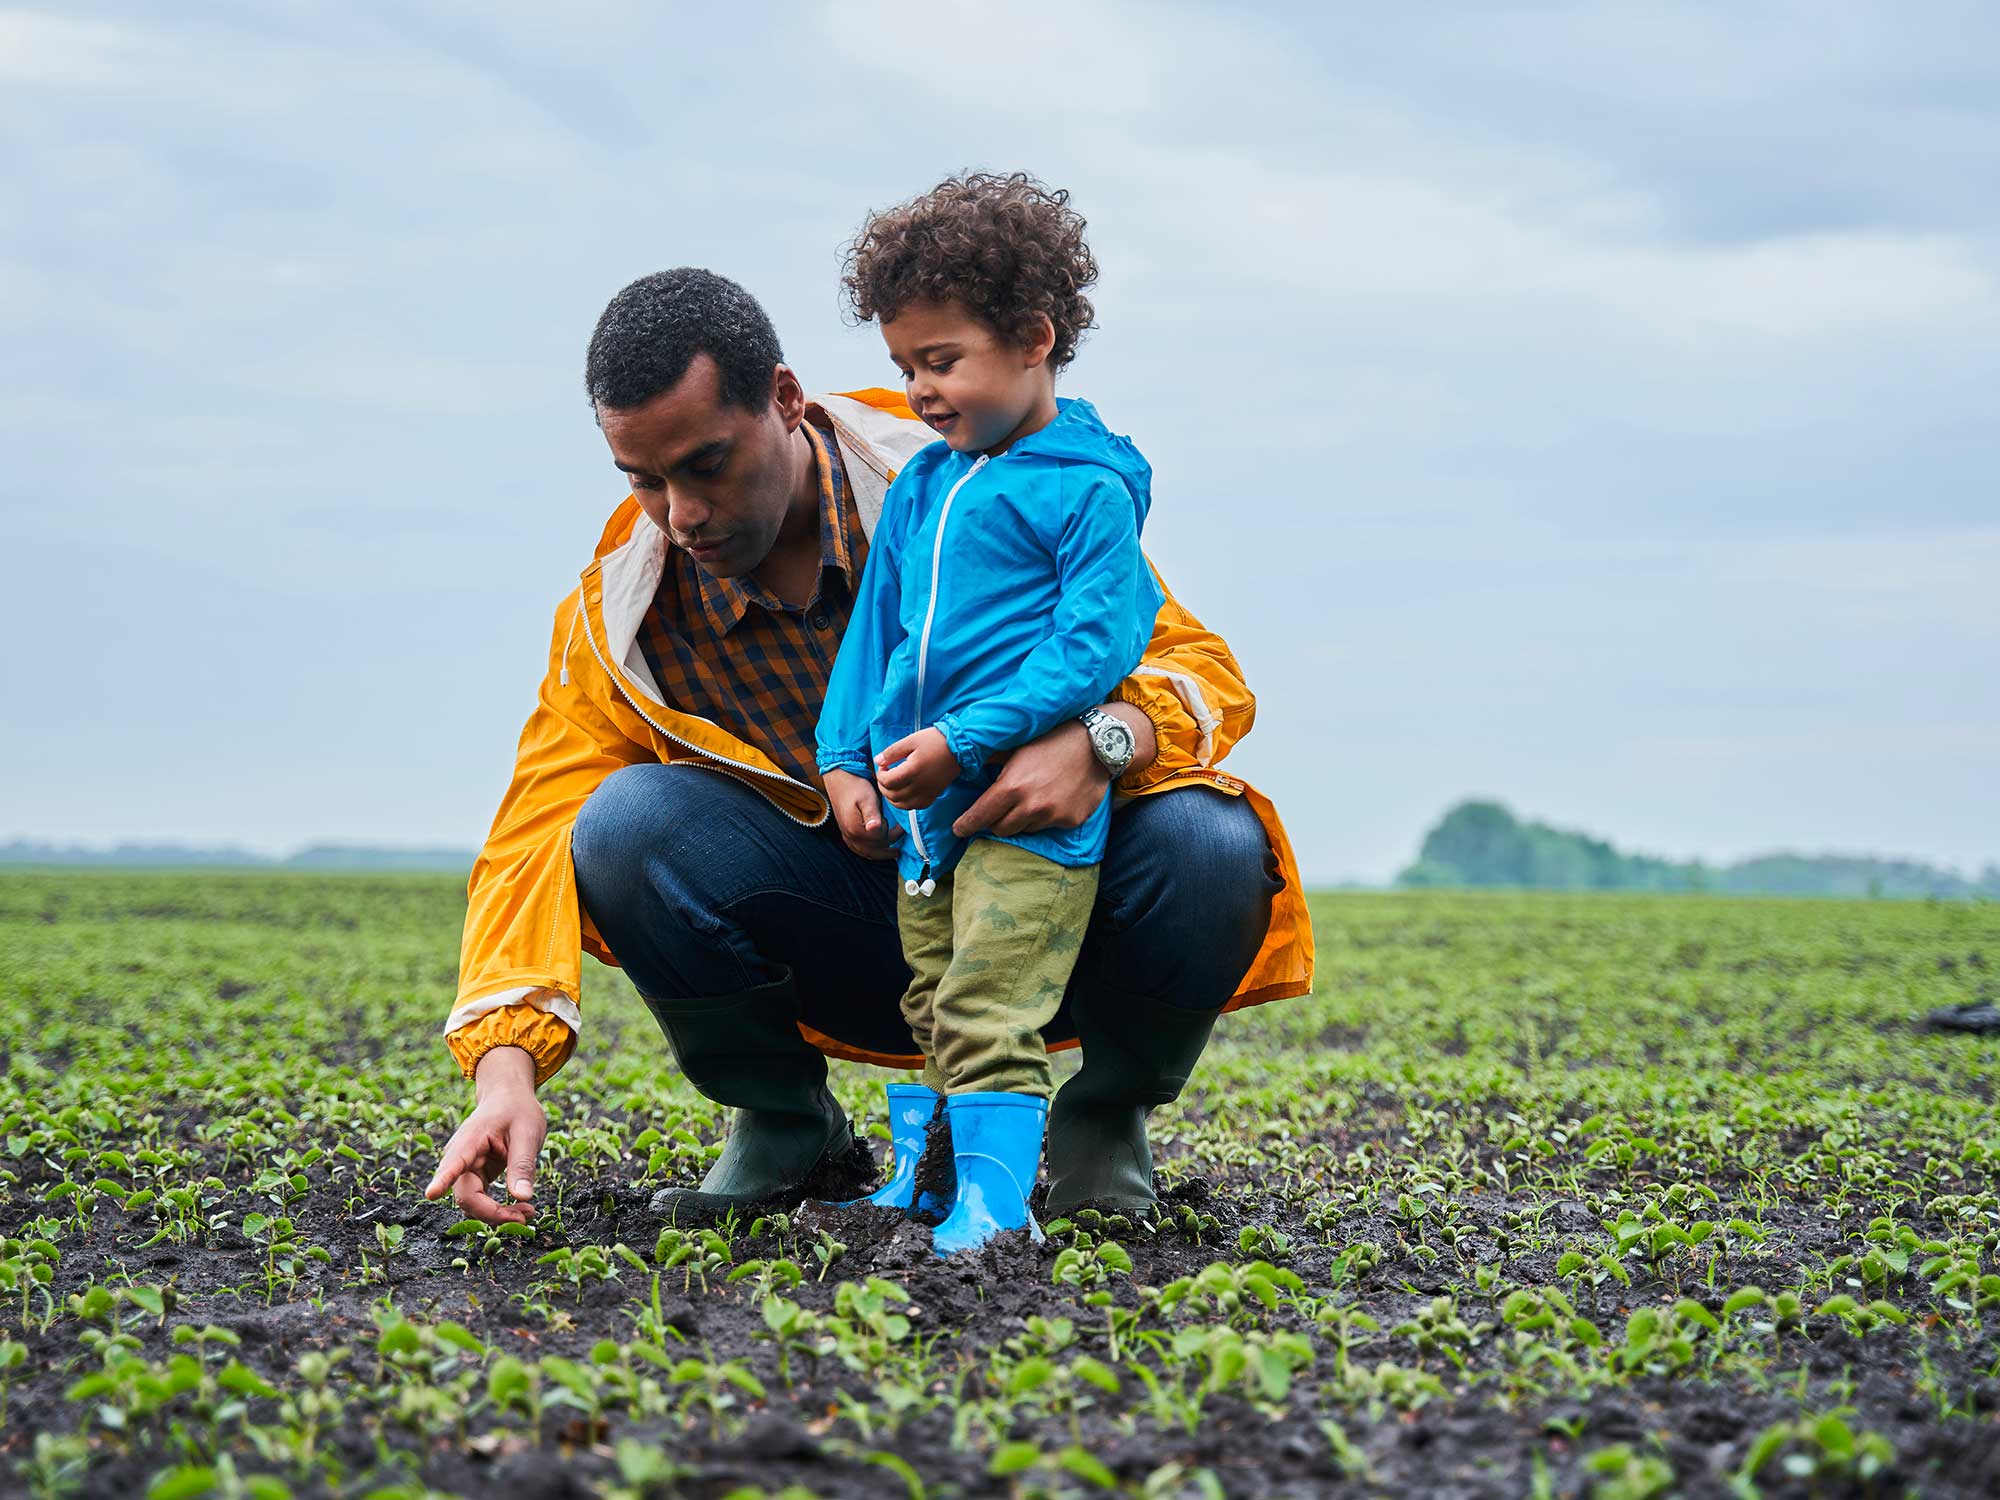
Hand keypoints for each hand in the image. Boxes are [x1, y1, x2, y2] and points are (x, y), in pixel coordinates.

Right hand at [423, 1046, 545, 1224]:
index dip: (442, 1179)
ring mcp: (465, 1170)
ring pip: (472, 1204)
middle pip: (466, 1196)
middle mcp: (460, 1159)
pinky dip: (498, 1210)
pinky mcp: (475, 1178)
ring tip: (527, 1212)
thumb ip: (522, 1164)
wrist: (508, 1098)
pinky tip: (520, 1208)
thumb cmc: (517, 1110)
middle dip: (493, 1213)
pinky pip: (480, 1202)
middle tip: (525, 1216)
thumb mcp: (527, 1132)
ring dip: (497, 1215)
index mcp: (470, 1141)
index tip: (432, 1193)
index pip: (453, 1162)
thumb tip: (523, 1197)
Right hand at [824, 767, 901, 860]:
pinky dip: (869, 852)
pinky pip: (858, 849)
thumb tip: (875, 829)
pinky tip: (875, 850)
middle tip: (899, 848)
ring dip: (879, 854)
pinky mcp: (845, 832)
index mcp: (856, 829)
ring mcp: (846, 835)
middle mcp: (850, 836)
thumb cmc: (856, 786)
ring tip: (892, 853)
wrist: (839, 778)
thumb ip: (872, 815)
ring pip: (865, 852)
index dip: (892, 834)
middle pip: (874, 850)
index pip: (880, 840)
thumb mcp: (867, 798)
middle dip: (888, 849)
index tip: (900, 826)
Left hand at [875, 728, 959, 810]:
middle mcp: (920, 786)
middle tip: (885, 775)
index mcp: (912, 771)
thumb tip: (877, 761)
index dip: (880, 775)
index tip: (883, 765)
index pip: (887, 782)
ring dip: (892, 797)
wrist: (959, 748)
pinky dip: (906, 803)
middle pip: (893, 795)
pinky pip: (916, 806)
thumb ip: (892, 752)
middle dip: (883, 786)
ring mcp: (927, 793)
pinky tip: (905, 792)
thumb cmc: (934, 741)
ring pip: (902, 805)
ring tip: (892, 785)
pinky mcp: (934, 795)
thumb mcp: (911, 740)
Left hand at [952, 704, 1155, 837]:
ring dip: (1021, 819)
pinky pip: (1048, 826)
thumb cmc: (1052, 740)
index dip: (966, 824)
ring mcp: (1052, 816)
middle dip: (995, 821)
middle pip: (1000, 829)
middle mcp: (1030, 806)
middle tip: (997, 811)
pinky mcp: (1070, 821)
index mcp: (1011, 787)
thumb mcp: (1016, 747)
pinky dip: (1045, 817)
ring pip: (1025, 829)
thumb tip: (964, 761)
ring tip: (1030, 799)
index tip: (959, 829)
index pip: (980, 816)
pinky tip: (1052, 799)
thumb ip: (991, 760)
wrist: (1095, 744)